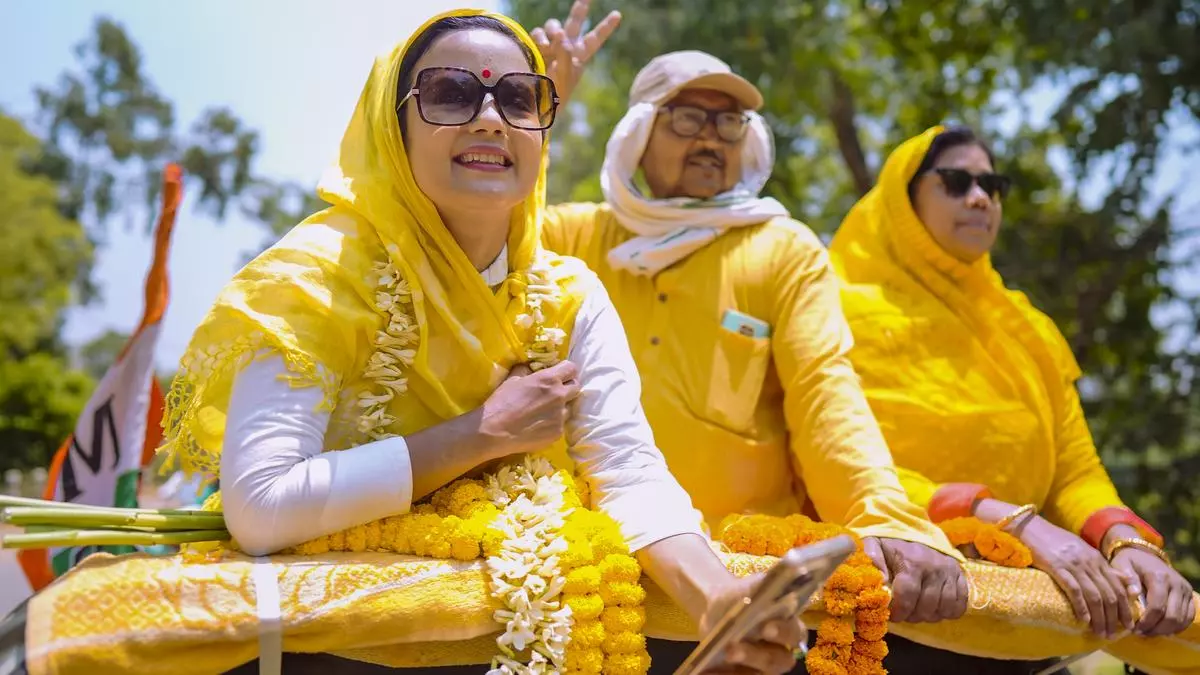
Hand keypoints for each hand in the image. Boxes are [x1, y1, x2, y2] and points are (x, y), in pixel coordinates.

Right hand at [478, 361, 580, 457]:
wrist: (495, 431)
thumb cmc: (502, 402)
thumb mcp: (512, 379)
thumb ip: (527, 370)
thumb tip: (532, 367)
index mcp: (549, 379)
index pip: (572, 368)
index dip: (566, 370)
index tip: (560, 374)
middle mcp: (560, 396)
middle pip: (576, 386)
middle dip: (568, 386)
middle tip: (555, 391)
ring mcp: (560, 416)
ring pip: (569, 407)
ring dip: (561, 407)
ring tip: (545, 411)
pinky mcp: (558, 433)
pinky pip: (561, 424)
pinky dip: (553, 423)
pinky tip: (539, 425)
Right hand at [530, 0, 620, 105]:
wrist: (535, 103)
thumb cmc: (555, 92)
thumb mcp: (564, 74)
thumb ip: (565, 51)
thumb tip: (560, 33)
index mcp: (579, 56)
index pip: (595, 39)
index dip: (605, 27)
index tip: (617, 15)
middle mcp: (566, 48)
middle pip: (575, 23)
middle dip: (581, 8)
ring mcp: (550, 46)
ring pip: (553, 26)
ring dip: (551, 30)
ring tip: (548, 47)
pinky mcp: (535, 47)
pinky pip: (537, 33)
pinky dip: (538, 38)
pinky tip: (540, 48)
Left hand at [697, 574, 806, 673]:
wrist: (717, 607)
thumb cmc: (742, 596)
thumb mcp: (753, 586)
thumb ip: (765, 585)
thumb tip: (777, 578)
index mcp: (789, 626)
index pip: (795, 634)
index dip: (783, 632)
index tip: (766, 626)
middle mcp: (782, 650)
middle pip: (779, 660)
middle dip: (757, 654)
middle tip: (735, 646)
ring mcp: (764, 666)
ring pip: (761, 672)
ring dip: (743, 664)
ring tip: (725, 653)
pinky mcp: (747, 674)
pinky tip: (707, 670)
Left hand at [863, 537, 968, 622]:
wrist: (915, 535)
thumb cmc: (892, 546)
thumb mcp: (875, 545)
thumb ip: (872, 559)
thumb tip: (880, 580)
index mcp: (912, 562)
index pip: (908, 595)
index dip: (899, 611)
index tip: (893, 615)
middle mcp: (935, 567)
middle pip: (927, 606)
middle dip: (913, 615)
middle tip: (905, 614)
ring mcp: (950, 572)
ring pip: (945, 607)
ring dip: (930, 616)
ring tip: (919, 611)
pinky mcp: (960, 576)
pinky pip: (960, 604)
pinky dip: (949, 612)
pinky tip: (936, 609)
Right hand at [1020, 517, 1132, 636]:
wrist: (1030, 527)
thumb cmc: (1054, 540)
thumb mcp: (1082, 550)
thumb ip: (1101, 566)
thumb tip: (1125, 582)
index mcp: (1097, 558)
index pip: (1119, 587)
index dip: (1125, 608)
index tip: (1128, 624)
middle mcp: (1089, 562)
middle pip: (1109, 594)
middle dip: (1114, 617)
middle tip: (1114, 634)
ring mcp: (1074, 564)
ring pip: (1094, 595)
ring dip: (1099, 617)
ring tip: (1100, 632)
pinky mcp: (1057, 567)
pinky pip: (1074, 590)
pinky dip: (1081, 607)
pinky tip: (1083, 620)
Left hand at [1110, 547, 1196, 635]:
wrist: (1145, 554)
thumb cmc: (1130, 562)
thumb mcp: (1122, 564)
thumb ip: (1125, 577)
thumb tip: (1133, 593)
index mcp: (1159, 576)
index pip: (1157, 606)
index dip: (1147, 622)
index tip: (1134, 629)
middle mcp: (1176, 583)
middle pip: (1172, 616)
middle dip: (1156, 629)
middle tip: (1141, 633)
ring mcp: (1185, 590)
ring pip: (1181, 619)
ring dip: (1165, 630)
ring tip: (1148, 631)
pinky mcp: (1189, 595)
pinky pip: (1188, 617)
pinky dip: (1176, 627)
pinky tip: (1161, 629)